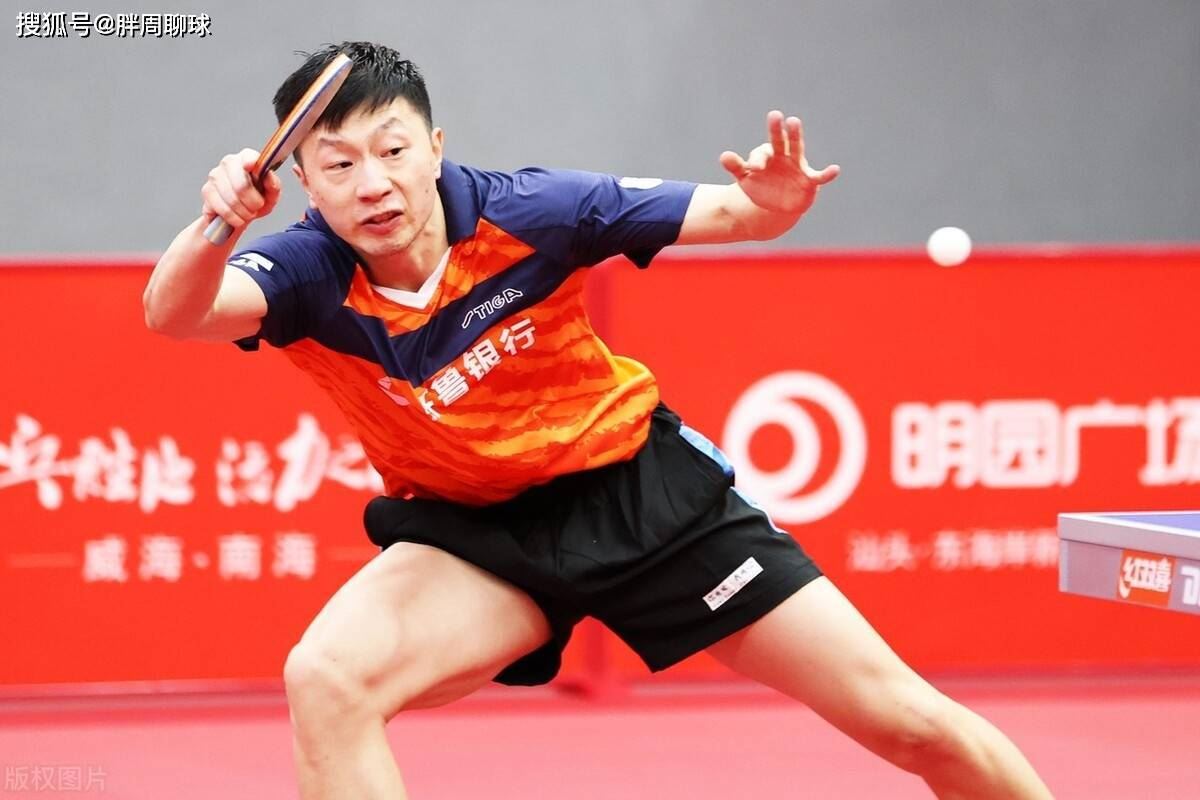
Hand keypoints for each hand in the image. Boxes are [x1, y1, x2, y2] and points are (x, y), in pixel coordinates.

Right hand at [200, 149, 281, 231]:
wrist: (241, 213)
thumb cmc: (257, 199)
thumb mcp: (271, 195)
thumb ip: (273, 185)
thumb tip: (268, 176)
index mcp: (247, 158)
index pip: (248, 157)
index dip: (250, 162)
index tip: (251, 167)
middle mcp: (229, 162)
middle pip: (241, 185)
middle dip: (253, 203)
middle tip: (256, 208)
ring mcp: (215, 175)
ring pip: (232, 200)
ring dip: (244, 213)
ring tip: (248, 213)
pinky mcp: (206, 190)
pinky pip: (222, 209)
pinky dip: (233, 218)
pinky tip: (237, 218)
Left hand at [719, 111, 839, 214]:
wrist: (779, 205)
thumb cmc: (762, 187)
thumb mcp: (746, 179)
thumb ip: (736, 167)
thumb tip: (723, 156)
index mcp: (768, 155)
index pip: (761, 152)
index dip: (757, 160)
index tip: (752, 168)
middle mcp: (784, 156)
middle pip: (779, 141)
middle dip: (777, 130)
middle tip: (774, 115)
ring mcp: (797, 166)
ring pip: (797, 148)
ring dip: (796, 136)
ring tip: (794, 121)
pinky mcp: (809, 181)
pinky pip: (819, 176)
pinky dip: (827, 174)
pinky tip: (835, 170)